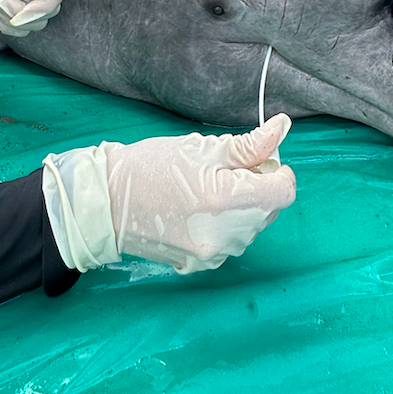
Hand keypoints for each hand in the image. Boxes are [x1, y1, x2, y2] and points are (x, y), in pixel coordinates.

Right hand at [41, 114, 295, 273]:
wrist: (108, 202)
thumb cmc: (152, 166)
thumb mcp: (202, 147)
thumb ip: (250, 144)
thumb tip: (283, 128)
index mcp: (227, 200)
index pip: (284, 191)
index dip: (277, 171)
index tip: (258, 160)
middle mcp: (225, 235)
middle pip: (269, 210)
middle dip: (258, 188)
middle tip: (227, 170)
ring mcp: (213, 255)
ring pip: (251, 228)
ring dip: (243, 209)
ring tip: (209, 191)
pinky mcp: (200, 265)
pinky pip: (230, 243)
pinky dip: (226, 227)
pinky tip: (199, 211)